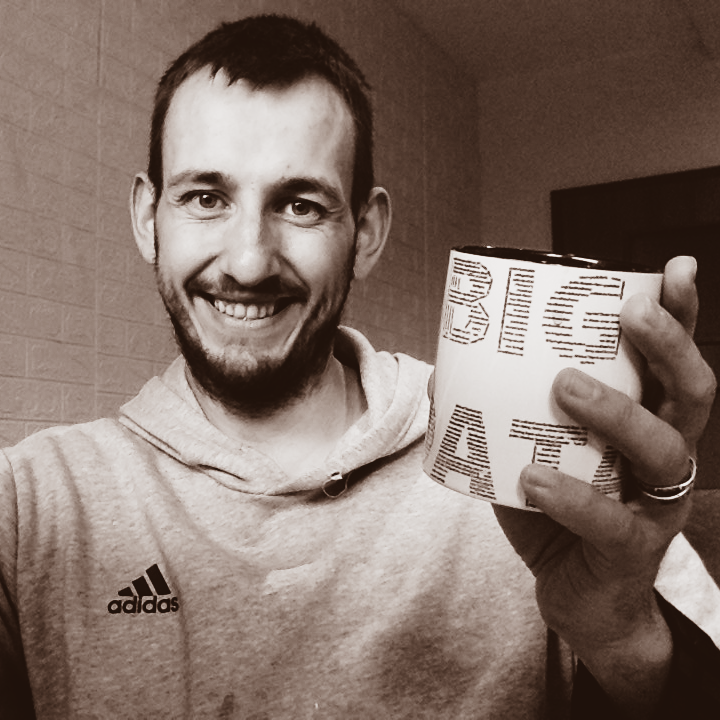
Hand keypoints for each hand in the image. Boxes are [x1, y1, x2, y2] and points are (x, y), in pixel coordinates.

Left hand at [493, 256, 715, 714]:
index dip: (681, 315)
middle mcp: (665, 456)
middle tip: (627, 313)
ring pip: (664, 449)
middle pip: (692, 392)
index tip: (672, 267)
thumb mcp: (532, 454)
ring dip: (617, 410)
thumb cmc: (559, 515)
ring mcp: (654, 504)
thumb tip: (444, 378)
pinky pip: (610, 520)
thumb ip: (502, 418)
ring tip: (565, 386)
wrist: (580, 600)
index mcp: (646, 422)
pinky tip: (535, 479)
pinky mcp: (632, 549)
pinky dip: (571, 497)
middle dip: (667, 345)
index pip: (672, 362)